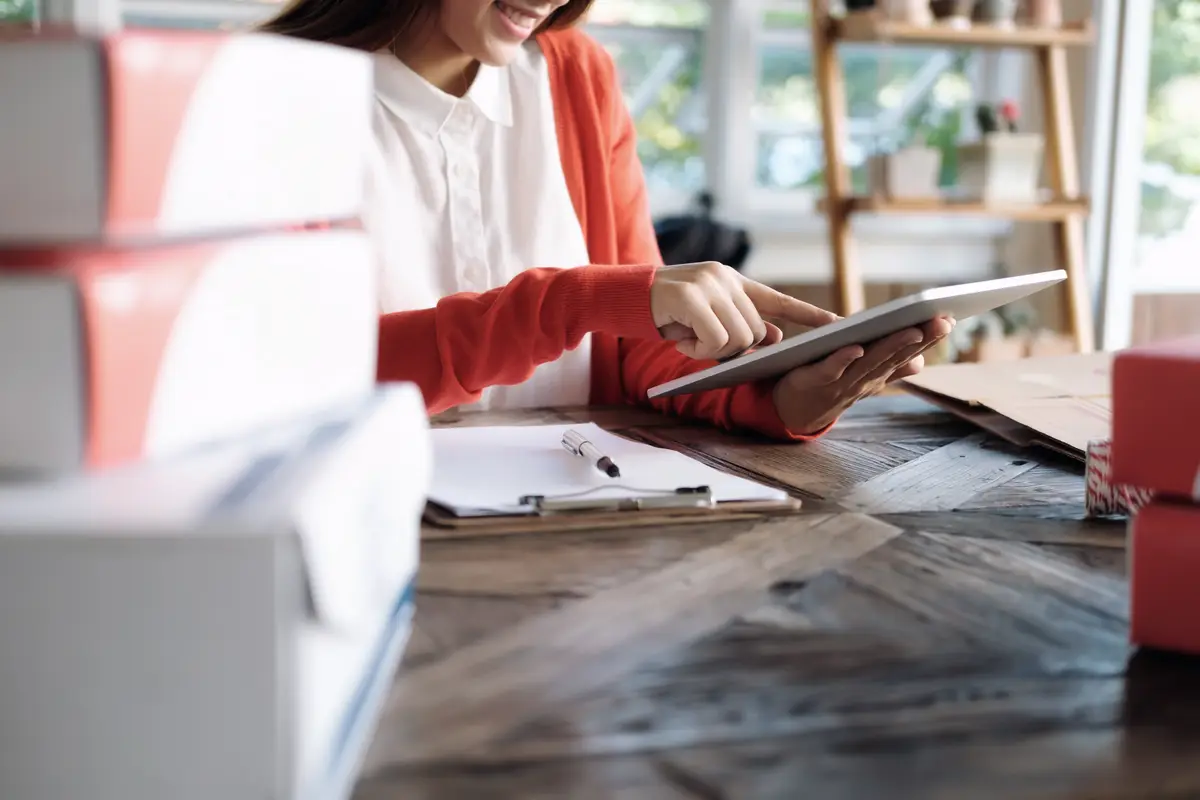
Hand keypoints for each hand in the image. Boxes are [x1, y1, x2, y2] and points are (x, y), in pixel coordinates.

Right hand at [650, 261, 838, 360]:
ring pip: (738, 338)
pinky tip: (680, 340)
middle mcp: (724, 278)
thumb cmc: (664, 311)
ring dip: (714, 352)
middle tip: (702, 345)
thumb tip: (776, 337)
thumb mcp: (706, 316)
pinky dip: (698, 350)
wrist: (620, 295)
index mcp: (732, 280)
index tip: (839, 323)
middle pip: (756, 331)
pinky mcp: (690, 297)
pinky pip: (714, 340)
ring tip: (689, 341)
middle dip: (735, 349)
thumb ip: (739, 321)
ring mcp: (707, 285)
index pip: (778, 298)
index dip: (809, 314)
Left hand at [771, 316, 954, 435]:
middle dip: (920, 339)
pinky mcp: (812, 380)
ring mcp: (839, 382)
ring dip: (891, 347)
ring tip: (912, 329)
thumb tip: (921, 363)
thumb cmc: (828, 389)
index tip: (951, 320)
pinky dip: (843, 359)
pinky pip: (830, 369)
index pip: (906, 354)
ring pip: (869, 362)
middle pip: (893, 356)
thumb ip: (888, 370)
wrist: (792, 414)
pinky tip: (857, 347)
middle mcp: (862, 379)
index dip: (928, 339)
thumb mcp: (862, 380)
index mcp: (875, 375)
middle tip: (943, 321)